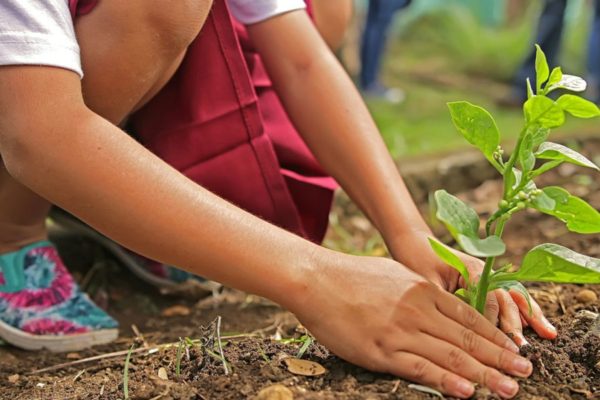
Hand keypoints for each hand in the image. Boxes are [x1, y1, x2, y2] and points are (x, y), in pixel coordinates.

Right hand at [291, 252, 531, 398]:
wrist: (317, 279)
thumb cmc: (353, 276)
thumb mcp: (395, 275)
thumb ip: (420, 292)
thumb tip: (440, 304)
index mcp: (423, 291)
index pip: (469, 318)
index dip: (496, 336)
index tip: (515, 349)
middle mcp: (419, 310)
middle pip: (468, 339)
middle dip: (500, 357)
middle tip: (526, 372)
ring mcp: (401, 331)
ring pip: (451, 356)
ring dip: (484, 374)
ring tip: (509, 388)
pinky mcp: (381, 350)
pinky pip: (420, 368)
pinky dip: (446, 381)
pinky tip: (467, 391)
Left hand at [388, 230, 556, 345]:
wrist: (414, 242)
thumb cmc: (417, 260)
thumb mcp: (426, 282)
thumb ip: (444, 300)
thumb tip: (458, 326)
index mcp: (471, 269)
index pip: (488, 298)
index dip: (492, 321)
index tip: (495, 342)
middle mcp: (485, 272)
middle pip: (506, 298)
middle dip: (516, 323)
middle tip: (522, 346)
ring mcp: (488, 277)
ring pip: (514, 297)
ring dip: (530, 316)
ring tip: (548, 334)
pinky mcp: (486, 283)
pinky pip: (509, 297)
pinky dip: (525, 311)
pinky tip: (540, 325)